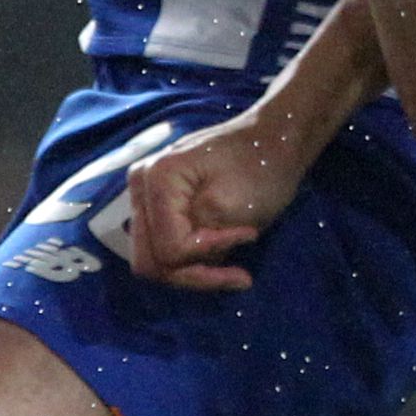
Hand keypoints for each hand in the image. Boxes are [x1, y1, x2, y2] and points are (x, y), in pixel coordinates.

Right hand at [128, 111, 309, 291]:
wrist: (274, 139)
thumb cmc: (261, 165)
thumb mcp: (233, 206)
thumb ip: (200, 240)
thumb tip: (181, 264)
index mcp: (155, 179)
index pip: (167, 248)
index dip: (206, 253)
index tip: (247, 237)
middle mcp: (140, 186)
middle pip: (150, 259)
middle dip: (193, 273)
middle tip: (237, 276)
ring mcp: (146, 196)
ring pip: (154, 259)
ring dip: (193, 271)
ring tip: (235, 271)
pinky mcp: (159, 207)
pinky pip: (164, 247)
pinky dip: (193, 260)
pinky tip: (224, 258)